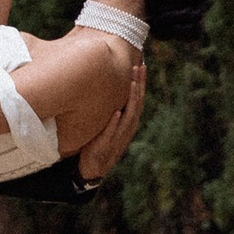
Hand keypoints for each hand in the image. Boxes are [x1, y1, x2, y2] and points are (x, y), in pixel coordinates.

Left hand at [77, 47, 146, 187]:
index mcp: (127, 122)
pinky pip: (112, 133)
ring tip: (132, 84)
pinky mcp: (107, 145)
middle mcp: (126, 128)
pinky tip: (117, 113)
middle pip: (136, 103)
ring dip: (131, 99)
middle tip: (140, 67)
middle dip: (139, 85)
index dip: (140, 83)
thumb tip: (105, 86)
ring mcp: (118, 137)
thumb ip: (110, 109)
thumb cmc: (99, 142)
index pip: (137, 99)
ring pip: (129, 116)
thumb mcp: (107, 123)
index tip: (141, 65)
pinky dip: (115, 123)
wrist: (92, 168)